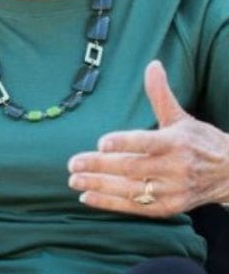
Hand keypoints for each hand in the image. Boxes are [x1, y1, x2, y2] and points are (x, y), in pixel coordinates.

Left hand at [68, 60, 228, 217]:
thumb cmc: (200, 141)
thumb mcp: (181, 118)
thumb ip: (161, 94)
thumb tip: (152, 64)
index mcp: (176, 142)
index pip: (147, 143)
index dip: (124, 143)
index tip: (101, 142)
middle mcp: (175, 168)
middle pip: (131, 168)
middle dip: (99, 166)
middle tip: (73, 163)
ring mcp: (172, 191)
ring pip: (130, 189)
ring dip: (99, 186)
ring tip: (74, 180)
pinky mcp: (168, 208)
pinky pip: (135, 207)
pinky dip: (110, 204)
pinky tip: (87, 196)